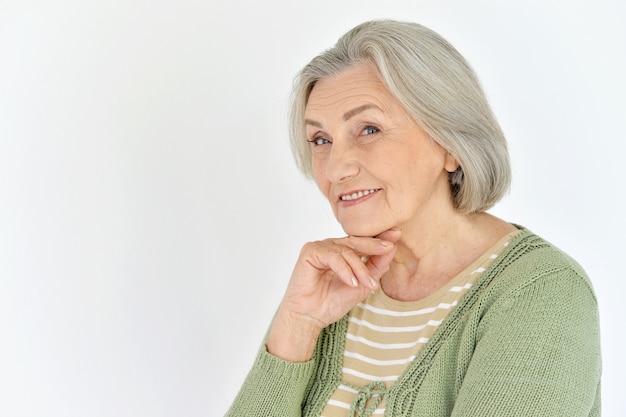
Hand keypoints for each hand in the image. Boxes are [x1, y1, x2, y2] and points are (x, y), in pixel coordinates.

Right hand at [266, 229, 399, 361]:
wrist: (310, 317)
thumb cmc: (331, 302)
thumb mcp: (361, 284)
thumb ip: (375, 267)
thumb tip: (391, 248)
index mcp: (343, 251)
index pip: (363, 241)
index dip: (380, 238)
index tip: (397, 234)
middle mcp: (332, 246)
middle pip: (356, 241)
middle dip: (374, 245)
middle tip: (388, 247)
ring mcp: (320, 247)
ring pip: (346, 251)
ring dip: (359, 268)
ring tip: (367, 284)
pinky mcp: (310, 252)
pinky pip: (332, 256)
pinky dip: (344, 269)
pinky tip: (351, 282)